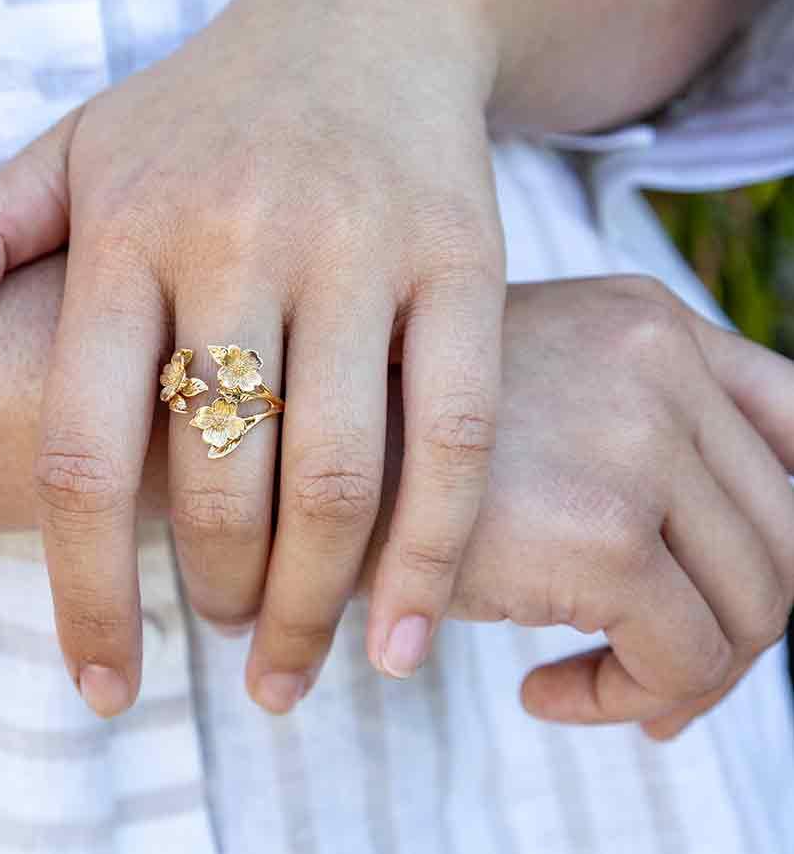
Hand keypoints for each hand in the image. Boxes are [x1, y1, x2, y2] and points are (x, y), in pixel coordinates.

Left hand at [0, 0, 507, 715]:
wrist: (365, 15)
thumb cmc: (207, 110)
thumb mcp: (79, 146)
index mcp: (129, 227)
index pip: (81, 451)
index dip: (84, 592)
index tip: (102, 686)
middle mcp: (239, 237)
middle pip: (219, 483)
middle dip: (217, 600)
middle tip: (221, 643)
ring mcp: (359, 248)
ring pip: (337, 474)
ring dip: (312, 604)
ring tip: (291, 664)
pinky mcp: (461, 259)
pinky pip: (453, 431)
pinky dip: (433, 550)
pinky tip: (405, 633)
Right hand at [358, 276, 793, 737]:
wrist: (274, 446)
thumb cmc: (385, 435)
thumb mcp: (516, 394)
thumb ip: (620, 430)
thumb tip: (724, 553)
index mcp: (644, 318)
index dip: (787, 520)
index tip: (728, 587)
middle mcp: (657, 359)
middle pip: (786, 530)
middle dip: (734, 627)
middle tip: (653, 670)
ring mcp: (636, 435)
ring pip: (754, 605)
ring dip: (685, 674)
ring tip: (601, 687)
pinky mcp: (600, 527)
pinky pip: (684, 658)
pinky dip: (634, 698)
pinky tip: (548, 693)